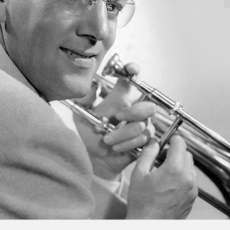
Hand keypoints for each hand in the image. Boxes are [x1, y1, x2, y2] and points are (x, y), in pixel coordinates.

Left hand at [73, 62, 156, 179]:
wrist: (95, 159)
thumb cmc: (91, 135)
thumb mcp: (82, 115)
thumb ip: (85, 99)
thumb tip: (91, 86)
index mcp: (120, 99)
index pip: (130, 80)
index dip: (134, 71)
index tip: (131, 69)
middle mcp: (134, 110)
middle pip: (148, 105)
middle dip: (134, 112)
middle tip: (117, 117)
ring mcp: (143, 126)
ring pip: (143, 126)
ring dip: (123, 134)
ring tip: (107, 140)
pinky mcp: (146, 141)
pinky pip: (144, 140)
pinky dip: (127, 144)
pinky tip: (115, 147)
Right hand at [126, 136, 197, 218]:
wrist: (149, 225)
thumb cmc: (142, 203)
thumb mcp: (139, 174)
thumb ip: (148, 154)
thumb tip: (154, 143)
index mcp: (175, 169)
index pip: (180, 144)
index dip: (173, 139)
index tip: (168, 140)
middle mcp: (188, 178)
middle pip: (187, 155)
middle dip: (175, 153)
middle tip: (161, 158)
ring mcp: (192, 188)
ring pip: (190, 168)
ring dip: (179, 165)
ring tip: (164, 173)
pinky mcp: (193, 197)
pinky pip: (190, 180)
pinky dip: (182, 177)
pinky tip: (168, 184)